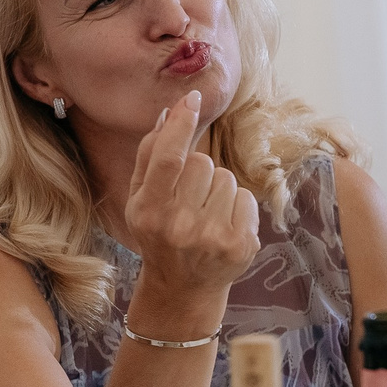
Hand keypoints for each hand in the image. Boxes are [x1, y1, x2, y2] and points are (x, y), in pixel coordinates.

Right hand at [120, 90, 259, 303]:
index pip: (169, 158)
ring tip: (205, 214)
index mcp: (149, 212)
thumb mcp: (140, 200)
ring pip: (226, 178)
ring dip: (218, 189)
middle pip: (202, 163)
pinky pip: (246, 197)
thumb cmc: (159, 234)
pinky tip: (222, 225)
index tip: (193, 98)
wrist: (182, 288)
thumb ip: (150, 156)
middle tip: (189, 199)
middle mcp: (180, 227)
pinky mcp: (241, 245)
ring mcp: (213, 238)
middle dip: (198, 171)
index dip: (181, 124)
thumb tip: (168, 112)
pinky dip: (237, 206)